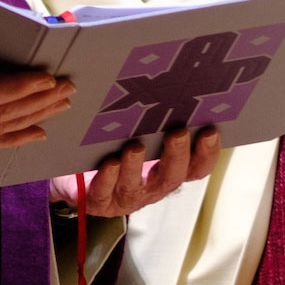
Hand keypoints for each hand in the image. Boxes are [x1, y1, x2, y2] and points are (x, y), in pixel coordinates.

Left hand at [49, 124, 219, 217]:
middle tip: (177, 134)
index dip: (207, 153)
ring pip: (134, 187)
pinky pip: (103, 193)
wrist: (74, 176)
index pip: (196, 168)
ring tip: (135, 147)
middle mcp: (151, 187)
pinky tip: (110, 163)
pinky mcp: (98, 201)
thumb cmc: (114, 149)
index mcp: (167, 170)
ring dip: (136, 167)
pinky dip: (107, 178)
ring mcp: (124, 197)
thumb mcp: (139, 133)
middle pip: (171, 177)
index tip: (210, 130)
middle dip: (176, 155)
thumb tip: (173, 83)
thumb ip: (157, 120)